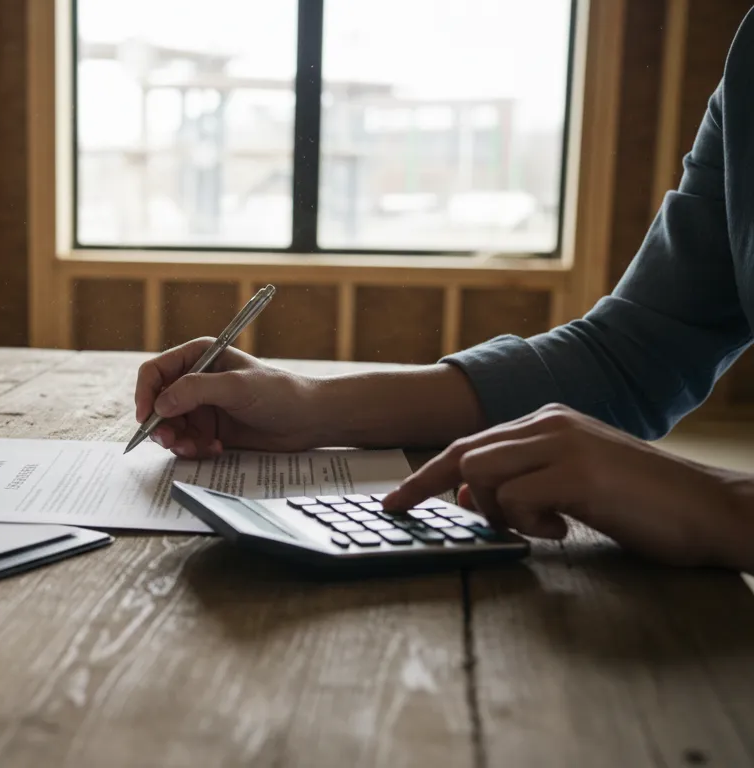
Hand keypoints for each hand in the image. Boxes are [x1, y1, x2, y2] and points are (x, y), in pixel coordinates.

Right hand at [134, 337, 312, 457]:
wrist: (308, 420)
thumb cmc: (279, 393)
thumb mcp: (235, 387)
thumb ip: (194, 391)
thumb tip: (160, 404)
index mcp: (198, 357)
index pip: (155, 371)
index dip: (145, 394)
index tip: (146, 418)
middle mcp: (195, 380)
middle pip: (157, 403)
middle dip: (161, 425)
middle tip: (172, 442)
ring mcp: (201, 406)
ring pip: (169, 427)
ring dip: (178, 441)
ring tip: (198, 448)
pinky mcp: (209, 429)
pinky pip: (186, 442)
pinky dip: (194, 449)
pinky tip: (216, 448)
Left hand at [383, 404, 749, 568]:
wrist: (711, 510)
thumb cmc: (644, 504)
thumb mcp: (571, 486)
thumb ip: (522, 482)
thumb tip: (468, 495)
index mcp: (548, 421)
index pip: (469, 443)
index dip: (426, 474)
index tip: (394, 500)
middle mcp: (550, 423)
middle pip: (462, 453)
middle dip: (427, 488)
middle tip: (402, 514)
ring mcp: (564, 443)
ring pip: (479, 473)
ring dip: (497, 512)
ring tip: (542, 526)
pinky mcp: (578, 472)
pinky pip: (514, 498)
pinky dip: (526, 524)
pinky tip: (564, 529)